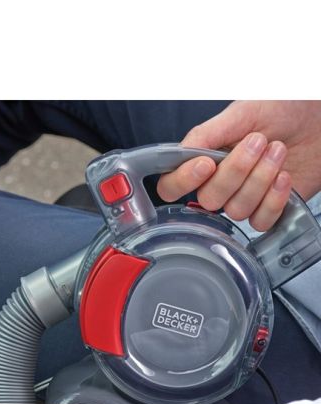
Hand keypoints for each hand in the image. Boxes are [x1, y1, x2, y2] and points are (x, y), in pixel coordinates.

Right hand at [157, 101, 320, 230]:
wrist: (319, 115)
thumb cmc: (284, 108)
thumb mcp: (241, 111)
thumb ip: (206, 134)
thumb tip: (182, 154)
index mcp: (204, 160)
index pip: (172, 187)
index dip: (183, 181)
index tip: (206, 164)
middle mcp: (220, 183)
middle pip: (208, 199)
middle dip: (237, 171)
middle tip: (258, 141)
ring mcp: (243, 198)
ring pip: (236, 210)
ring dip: (260, 179)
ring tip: (278, 151)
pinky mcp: (268, 209)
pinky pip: (260, 221)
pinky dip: (274, 199)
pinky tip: (284, 176)